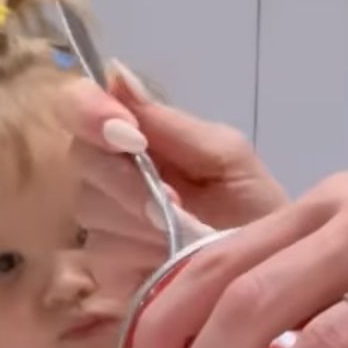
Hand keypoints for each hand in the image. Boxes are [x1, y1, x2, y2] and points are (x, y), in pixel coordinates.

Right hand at [56, 63, 287, 274]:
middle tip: (173, 203)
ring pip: (89, 209)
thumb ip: (170, 123)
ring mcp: (102, 223)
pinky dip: (140, 255)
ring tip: (186, 235)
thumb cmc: (255, 210)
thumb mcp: (226, 158)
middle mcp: (109, 173)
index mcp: (137, 135)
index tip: (126, 133)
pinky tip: (168, 260)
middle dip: (127, 182)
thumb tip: (115, 72)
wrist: (269, 275)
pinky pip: (101, 253)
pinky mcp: (103, 269)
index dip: (89, 112)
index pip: (79, 106)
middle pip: (81, 160)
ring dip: (140, 222)